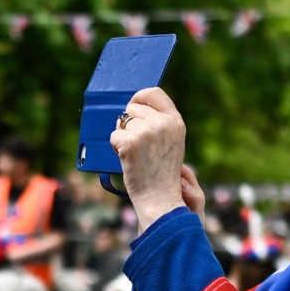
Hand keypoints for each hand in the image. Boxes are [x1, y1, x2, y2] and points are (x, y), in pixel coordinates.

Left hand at [110, 88, 200, 231]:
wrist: (159, 197)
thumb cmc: (162, 173)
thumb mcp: (171, 142)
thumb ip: (159, 123)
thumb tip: (135, 108)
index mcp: (175, 121)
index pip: (154, 93)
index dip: (140, 97)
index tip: (133, 105)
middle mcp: (161, 123)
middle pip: (133, 108)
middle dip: (129, 123)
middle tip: (135, 143)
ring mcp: (145, 131)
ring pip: (122, 122)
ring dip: (123, 136)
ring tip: (135, 154)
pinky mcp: (130, 142)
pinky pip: (114, 135)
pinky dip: (116, 147)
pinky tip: (128, 159)